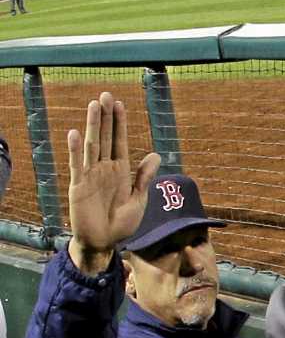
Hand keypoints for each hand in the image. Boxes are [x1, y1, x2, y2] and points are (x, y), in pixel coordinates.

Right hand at [65, 92, 159, 275]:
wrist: (104, 242)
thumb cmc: (121, 223)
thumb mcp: (138, 199)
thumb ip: (144, 177)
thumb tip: (155, 154)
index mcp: (120, 171)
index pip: (120, 141)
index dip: (120, 123)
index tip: (119, 104)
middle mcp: (104, 169)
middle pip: (105, 138)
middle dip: (106, 117)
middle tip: (105, 94)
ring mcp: (90, 176)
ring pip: (92, 146)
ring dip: (93, 126)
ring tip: (94, 106)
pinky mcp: (79, 186)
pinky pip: (77, 165)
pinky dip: (76, 150)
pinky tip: (76, 134)